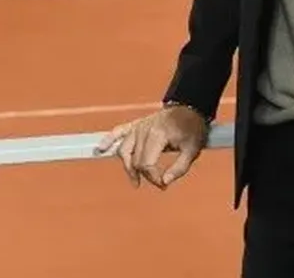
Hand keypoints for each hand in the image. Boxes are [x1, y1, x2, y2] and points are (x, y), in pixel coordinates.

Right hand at [93, 104, 209, 189]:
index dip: (153, 178)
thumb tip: (165, 182)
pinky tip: (100, 149)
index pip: (146, 164)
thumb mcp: (192, 151)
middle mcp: (144, 130)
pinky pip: (118, 132)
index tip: (164, 184)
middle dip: (145, 175)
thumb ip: (179, 169)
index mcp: (157, 135)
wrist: (190, 108)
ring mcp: (138, 126)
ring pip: (124, 150)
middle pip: (135, 160)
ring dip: (127, 167)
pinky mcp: (136, 124)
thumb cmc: (192, 130)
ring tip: (136, 181)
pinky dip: (109, 140)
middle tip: (159, 183)